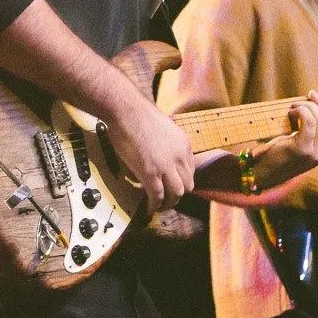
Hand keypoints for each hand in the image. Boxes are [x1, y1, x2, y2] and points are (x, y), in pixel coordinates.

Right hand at [103, 94, 195, 211]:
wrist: (126, 109)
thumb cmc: (137, 114)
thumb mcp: (162, 128)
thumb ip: (165, 144)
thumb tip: (157, 158)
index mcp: (184, 144)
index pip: (190, 170)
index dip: (181, 181)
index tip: (172, 185)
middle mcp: (180, 156)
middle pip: (188, 185)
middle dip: (177, 194)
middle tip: (167, 199)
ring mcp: (166, 166)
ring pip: (177, 194)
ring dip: (169, 203)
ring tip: (159, 207)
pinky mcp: (151, 173)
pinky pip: (157, 196)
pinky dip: (154, 205)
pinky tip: (149, 208)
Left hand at [282, 89, 317, 167]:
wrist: (260, 173)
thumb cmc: (275, 152)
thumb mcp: (296, 136)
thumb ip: (308, 122)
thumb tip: (315, 97)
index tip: (312, 96)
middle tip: (299, 103)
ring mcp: (315, 153)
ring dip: (307, 107)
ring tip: (292, 108)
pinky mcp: (303, 150)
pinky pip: (310, 122)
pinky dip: (301, 111)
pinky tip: (290, 112)